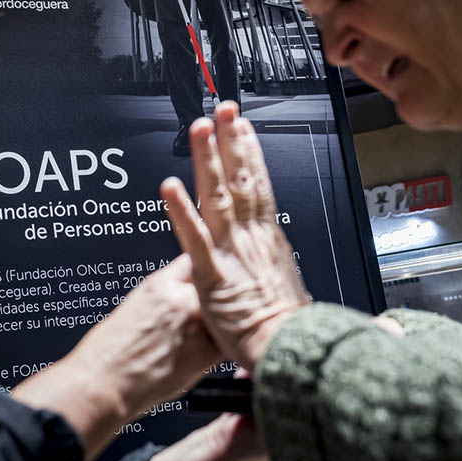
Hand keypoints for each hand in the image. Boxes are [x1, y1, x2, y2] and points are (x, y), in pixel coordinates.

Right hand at [13, 256, 219, 459]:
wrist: (103, 383)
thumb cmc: (107, 352)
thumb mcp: (132, 307)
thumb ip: (161, 296)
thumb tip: (175, 296)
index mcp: (160, 283)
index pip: (193, 263)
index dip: (198, 275)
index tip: (199, 283)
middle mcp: (181, 298)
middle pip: (212, 288)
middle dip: (208, 300)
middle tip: (195, 320)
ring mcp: (196, 325)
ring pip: (223, 315)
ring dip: (217, 324)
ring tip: (197, 340)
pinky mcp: (206, 353)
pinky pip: (225, 344)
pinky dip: (220, 348)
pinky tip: (203, 356)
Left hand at [161, 101, 310, 371]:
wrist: (287, 352)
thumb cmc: (289, 332)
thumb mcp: (292, 296)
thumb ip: (284, 281)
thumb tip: (290, 283)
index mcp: (270, 242)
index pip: (259, 187)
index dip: (250, 155)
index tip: (243, 129)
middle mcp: (253, 240)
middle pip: (241, 180)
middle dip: (231, 141)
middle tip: (223, 108)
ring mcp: (232, 254)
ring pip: (217, 196)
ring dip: (208, 160)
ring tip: (199, 127)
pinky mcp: (211, 275)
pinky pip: (193, 237)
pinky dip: (181, 210)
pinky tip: (169, 186)